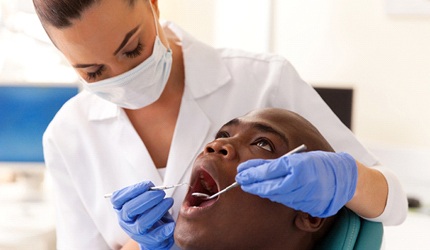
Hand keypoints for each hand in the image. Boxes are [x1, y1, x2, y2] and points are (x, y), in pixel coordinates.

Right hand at [110, 181, 174, 249]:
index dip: (132, 190)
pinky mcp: (146, 241)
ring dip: (157, 210)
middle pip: (129, 210)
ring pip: (142, 223)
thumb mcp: (142, 199)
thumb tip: (153, 187)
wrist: (152, 232)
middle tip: (161, 193)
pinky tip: (170, 225)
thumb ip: (145, 192)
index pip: (117, 199)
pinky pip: (153, 237)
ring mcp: (134, 232)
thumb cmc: (146, 211)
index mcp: (120, 208)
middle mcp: (125, 220)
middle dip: (147, 199)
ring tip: (169, 202)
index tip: (148, 184)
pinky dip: (163, 231)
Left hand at [235, 151, 357, 216]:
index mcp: (299, 169)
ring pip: (277, 196)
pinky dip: (275, 196)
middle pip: (270, 187)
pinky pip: (286, 201)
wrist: (342, 178)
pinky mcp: (308, 207)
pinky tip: (268, 191)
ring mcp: (306, 198)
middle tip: (240, 181)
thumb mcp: (296, 158)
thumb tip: (252, 167)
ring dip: (262, 191)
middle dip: (253, 184)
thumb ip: (275, 164)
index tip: (240, 173)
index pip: (270, 173)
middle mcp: (302, 185)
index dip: (253, 173)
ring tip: (250, 185)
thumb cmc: (318, 164)